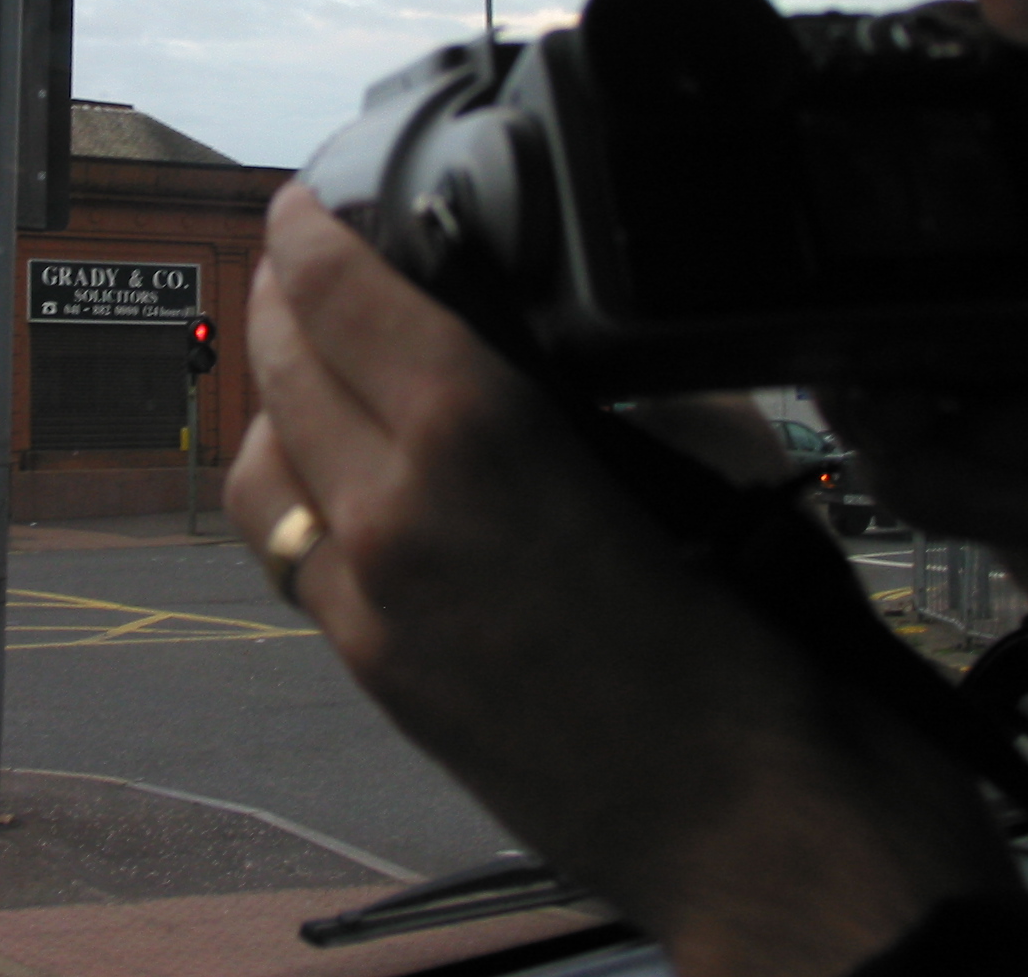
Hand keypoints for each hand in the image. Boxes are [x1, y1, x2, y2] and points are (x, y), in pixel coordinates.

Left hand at [230, 184, 1012, 976]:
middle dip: (284, 294)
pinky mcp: (376, 675)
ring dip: (272, 399)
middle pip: (284, 364)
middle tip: (303, 256)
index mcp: (474, 435)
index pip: (339, 293)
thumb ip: (606, 369)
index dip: (309, 229)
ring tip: (309, 360)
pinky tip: (340, 475)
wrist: (760, 828)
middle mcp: (393, 515)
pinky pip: (292, 556)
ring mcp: (370, 606)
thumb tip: (552, 314)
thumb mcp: (706, 452)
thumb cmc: (766, 642)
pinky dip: (295, 494)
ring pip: (261, 467)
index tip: (305, 199)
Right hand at [825, 0, 1027, 795]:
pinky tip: (1006, 490)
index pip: (958, 112)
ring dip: (889, 385)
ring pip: (866, 343)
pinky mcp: (979, 467)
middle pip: (884, 232)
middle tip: (852, 287)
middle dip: (853, 268)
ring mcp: (1006, 373)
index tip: (826, 110)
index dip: (890, 105)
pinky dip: (933, 470)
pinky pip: (892, 445)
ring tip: (945, 412)